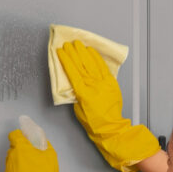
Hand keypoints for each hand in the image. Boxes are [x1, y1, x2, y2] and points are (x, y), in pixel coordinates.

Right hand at [56, 40, 160, 171]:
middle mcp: (93, 85)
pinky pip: (103, 67)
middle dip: (74, 52)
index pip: (72, 72)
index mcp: (83, 93)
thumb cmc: (91, 122)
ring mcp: (103, 83)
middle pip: (82, 64)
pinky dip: (97, 58)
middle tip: (68, 44)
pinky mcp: (111, 82)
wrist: (109, 127)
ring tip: (79, 44)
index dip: (66, 60)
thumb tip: (74, 82)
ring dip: (84, 52)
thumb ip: (76, 93)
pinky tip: (91, 52)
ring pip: (92, 63)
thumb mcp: (77, 108)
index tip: (60, 51)